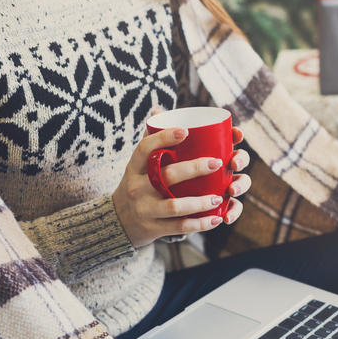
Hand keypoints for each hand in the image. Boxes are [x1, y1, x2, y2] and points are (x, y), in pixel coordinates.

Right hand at [112, 125, 250, 247]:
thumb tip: (160, 109)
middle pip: (165, 176)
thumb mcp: (137, 166)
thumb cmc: (137, 185)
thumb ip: (150, 140)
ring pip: (174, 206)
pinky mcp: (153, 229)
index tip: (185, 130)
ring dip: (199, 202)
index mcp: (134, 168)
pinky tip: (216, 219)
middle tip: (218, 162)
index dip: (163, 138)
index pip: (144, 149)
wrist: (118, 223)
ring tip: (219, 196)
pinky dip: (199, 224)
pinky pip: (179, 227)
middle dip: (194, 169)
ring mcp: (144, 209)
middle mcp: (137, 188)